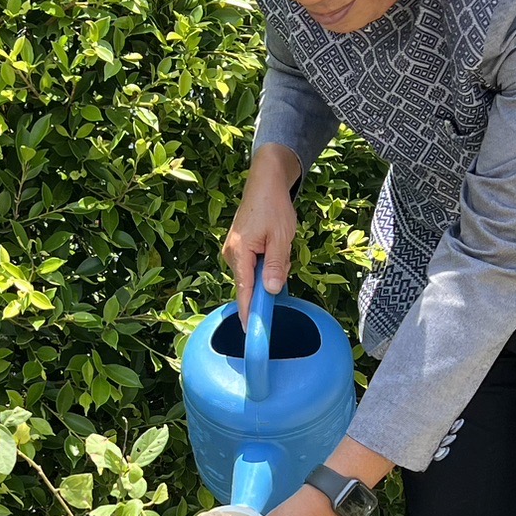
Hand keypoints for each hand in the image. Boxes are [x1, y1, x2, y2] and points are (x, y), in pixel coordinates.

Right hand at [225, 143, 301, 324]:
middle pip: (250, 284)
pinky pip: (253, 265)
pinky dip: (266, 261)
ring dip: (270, 267)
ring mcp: (233, 252)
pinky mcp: (238, 248)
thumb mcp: (281, 238)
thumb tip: (271, 291)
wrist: (264, 182)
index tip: (251, 333)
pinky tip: (274, 245)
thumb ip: (277, 266)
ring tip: (279, 244)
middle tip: (284, 255)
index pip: (244, 292)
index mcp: (240, 254)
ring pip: (254, 274)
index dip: (249, 313)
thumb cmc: (273, 207)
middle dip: (270, 280)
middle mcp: (231, 255)